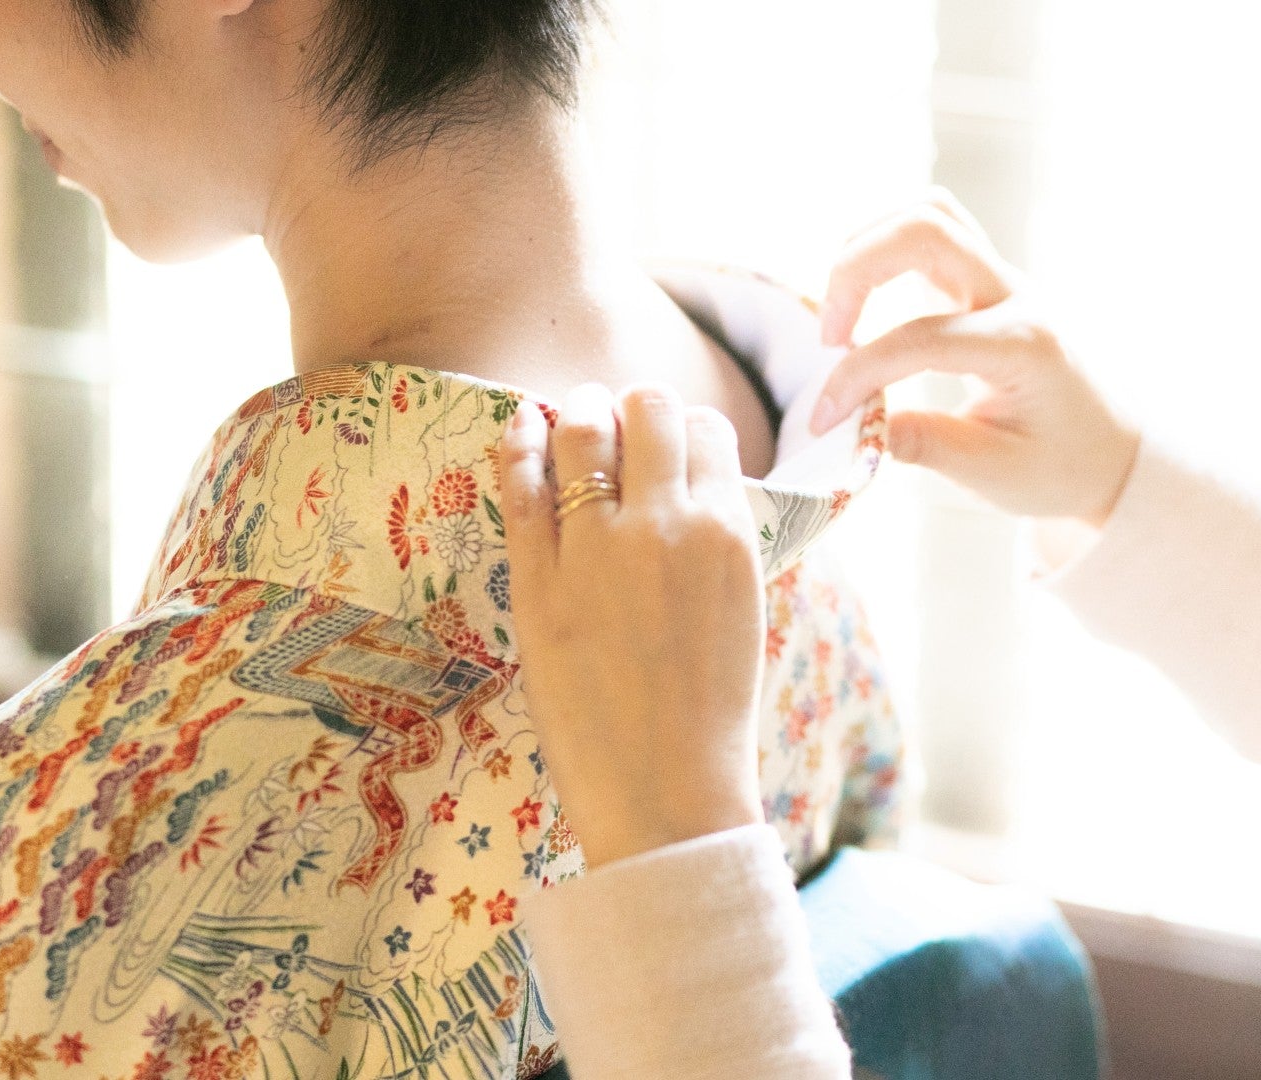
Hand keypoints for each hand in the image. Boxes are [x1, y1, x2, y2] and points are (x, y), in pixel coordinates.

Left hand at [500, 384, 766, 867]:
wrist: (667, 791)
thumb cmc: (710, 712)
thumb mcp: (740, 606)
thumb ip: (718, 538)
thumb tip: (691, 486)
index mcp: (728, 532)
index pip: (707, 428)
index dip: (682, 429)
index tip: (663, 445)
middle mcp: (666, 524)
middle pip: (649, 408)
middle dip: (633, 407)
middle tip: (614, 423)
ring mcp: (597, 548)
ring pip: (584, 429)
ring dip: (578, 411)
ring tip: (570, 418)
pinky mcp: (537, 581)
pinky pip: (521, 484)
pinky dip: (519, 441)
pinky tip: (521, 428)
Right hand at [811, 190, 1140, 526]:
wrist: (1113, 452)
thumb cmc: (1062, 467)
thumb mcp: (996, 475)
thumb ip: (927, 446)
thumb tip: (858, 428)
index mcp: (1023, 345)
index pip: (919, 338)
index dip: (857, 374)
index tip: (824, 417)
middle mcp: (1016, 296)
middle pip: (926, 230)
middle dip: (856, 271)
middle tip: (829, 336)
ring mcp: (1004, 280)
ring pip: (932, 215)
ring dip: (870, 246)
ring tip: (841, 310)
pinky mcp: (988, 281)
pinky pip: (935, 233)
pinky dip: (886, 249)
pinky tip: (865, 299)